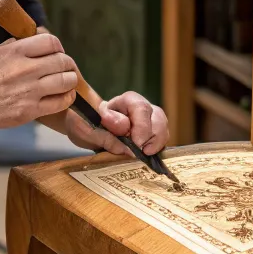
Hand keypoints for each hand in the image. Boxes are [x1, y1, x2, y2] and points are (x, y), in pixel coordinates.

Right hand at [0, 34, 76, 132]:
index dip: (58, 46)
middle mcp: (24, 69)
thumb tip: (31, 39)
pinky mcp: (30, 110)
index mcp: (14, 51)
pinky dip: (67, 98)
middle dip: (67, 63)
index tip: (57, 52)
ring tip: (67, 81)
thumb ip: (14, 46)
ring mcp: (29, 91)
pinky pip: (60, 102)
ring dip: (70, 80)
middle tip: (65, 67)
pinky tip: (64, 96)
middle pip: (62, 61)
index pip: (51, 42)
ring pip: (66, 81)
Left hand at [53, 91, 169, 156]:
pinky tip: (146, 153)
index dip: (141, 127)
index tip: (136, 143)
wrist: (89, 129)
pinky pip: (163, 139)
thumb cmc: (89, 124)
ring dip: (156, 144)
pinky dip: (157, 148)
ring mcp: (150, 119)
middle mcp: (143, 107)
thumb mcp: (90, 125)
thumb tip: (124, 126)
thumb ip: (107, 125)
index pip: (141, 108)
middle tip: (140, 151)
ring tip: (142, 152)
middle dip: (151, 137)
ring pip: (163, 128)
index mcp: (127, 100)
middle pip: (158, 118)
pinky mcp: (154, 132)